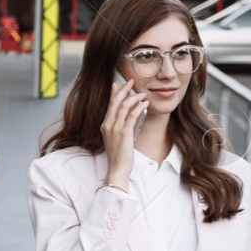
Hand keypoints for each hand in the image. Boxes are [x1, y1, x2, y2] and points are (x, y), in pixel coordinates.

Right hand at [102, 76, 145, 190]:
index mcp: (105, 125)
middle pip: (114, 102)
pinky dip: (138, 108)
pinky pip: (131, 116)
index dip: (114, 93)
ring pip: (123, 107)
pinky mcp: (123, 133)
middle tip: (131, 81)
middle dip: (123, 90)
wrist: (117, 168)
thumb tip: (128, 116)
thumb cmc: (119, 155)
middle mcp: (107, 125)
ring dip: (134, 98)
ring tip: (142, 94)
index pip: (109, 105)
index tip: (118, 83)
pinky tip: (145, 105)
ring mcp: (114, 129)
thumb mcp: (116, 138)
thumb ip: (120, 126)